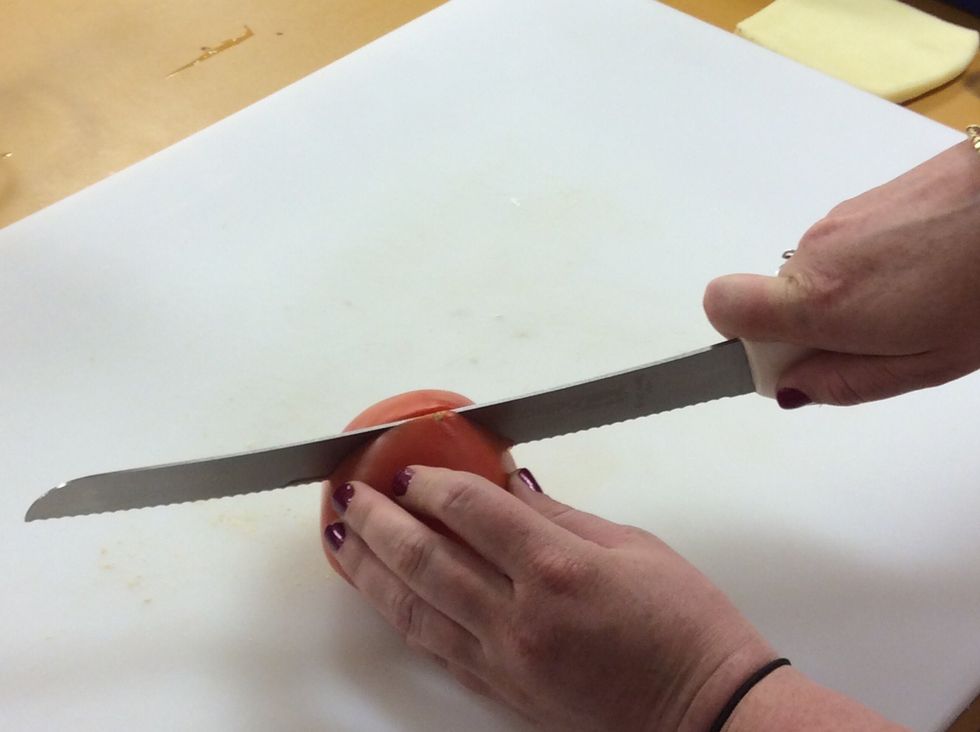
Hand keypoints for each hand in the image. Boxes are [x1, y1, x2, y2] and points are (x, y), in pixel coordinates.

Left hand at [324, 466, 772, 730]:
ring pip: (414, 609)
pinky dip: (402, 616)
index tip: (409, 469)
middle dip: (378, 522)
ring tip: (342, 540)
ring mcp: (507, 661)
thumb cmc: (687, 626)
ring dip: (370, 570)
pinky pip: (437, 648)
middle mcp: (521, 618)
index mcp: (558, 569)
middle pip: (425, 559)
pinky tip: (383, 594)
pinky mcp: (505, 690)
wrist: (707, 712)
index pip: (471, 511)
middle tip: (350, 495)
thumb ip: (559, 514)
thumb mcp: (632, 546)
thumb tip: (509, 485)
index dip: (431, 483)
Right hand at [703, 139, 979, 406]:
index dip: (740, 339)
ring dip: (848, 296)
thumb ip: (846, 383)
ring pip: (814, 277)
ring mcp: (836, 221)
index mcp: (820, 300)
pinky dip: (869, 267)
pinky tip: (923, 269)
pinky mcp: (861, 200)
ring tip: (917, 300)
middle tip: (884, 337)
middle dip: (815, 328)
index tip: (789, 359)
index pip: (722, 307)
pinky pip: (842, 249)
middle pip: (777, 301)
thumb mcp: (927, 363)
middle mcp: (814, 255)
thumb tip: (791, 388)